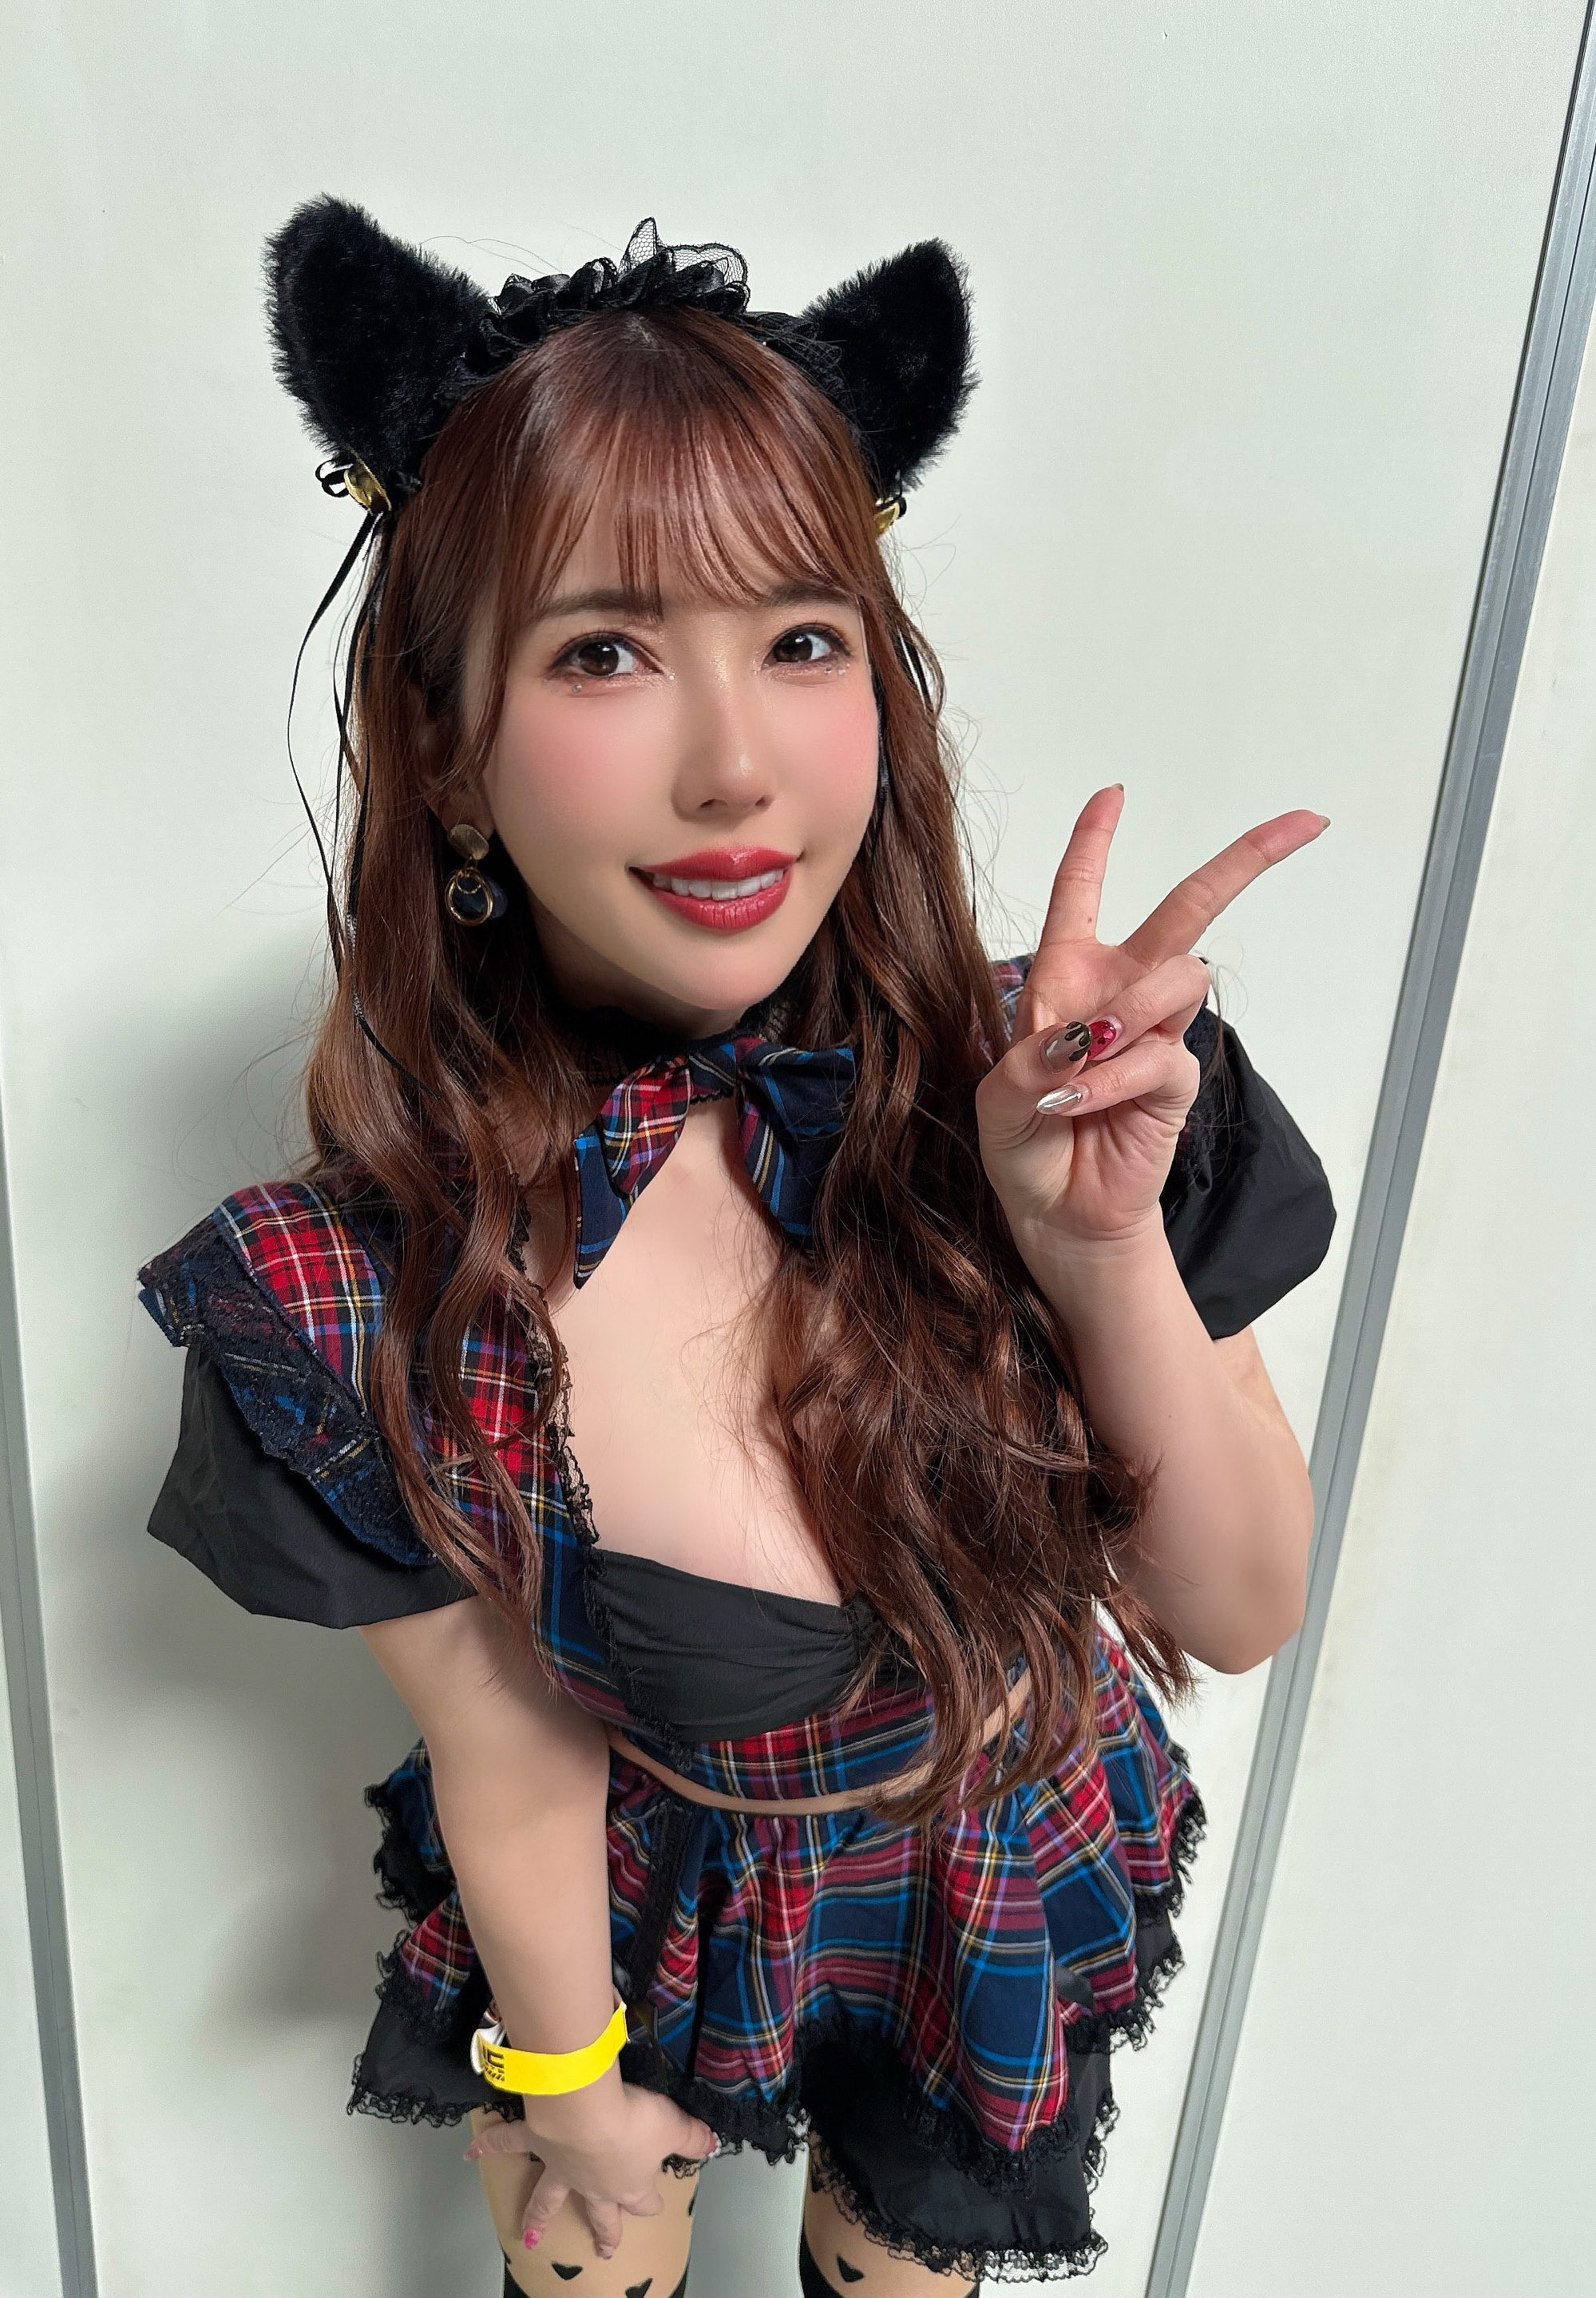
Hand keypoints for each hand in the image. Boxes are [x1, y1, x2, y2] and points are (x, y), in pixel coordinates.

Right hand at [464, 2076, 717, 2261]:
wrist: (586, 2111)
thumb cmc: (632, 2120)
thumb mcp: (671, 2126)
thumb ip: (692, 2137)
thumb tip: (712, 2144)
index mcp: (625, 2183)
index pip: (642, 2199)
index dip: (649, 2201)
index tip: (655, 2202)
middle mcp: (591, 2181)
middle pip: (597, 2211)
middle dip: (601, 2230)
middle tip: (602, 2248)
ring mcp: (559, 2165)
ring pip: (547, 2196)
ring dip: (537, 2213)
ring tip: (527, 2234)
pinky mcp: (534, 2140)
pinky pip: (508, 2144)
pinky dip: (490, 2147)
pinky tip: (471, 2153)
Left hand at [975, 785, 1327, 1252]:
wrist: (1055, 1211)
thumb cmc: (1024, 1144)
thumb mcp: (999, 1093)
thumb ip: (1033, 1054)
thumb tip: (1090, 1032)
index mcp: (1065, 976)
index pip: (1080, 893)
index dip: (1095, 840)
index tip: (1113, 794)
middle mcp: (1117, 992)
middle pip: (1189, 907)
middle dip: (1247, 860)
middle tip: (1306, 822)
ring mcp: (1153, 1032)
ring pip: (1179, 975)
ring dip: (1128, 1015)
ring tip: (1082, 1066)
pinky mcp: (1175, 1078)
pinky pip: (1161, 1054)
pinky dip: (1116, 1077)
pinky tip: (1084, 1103)